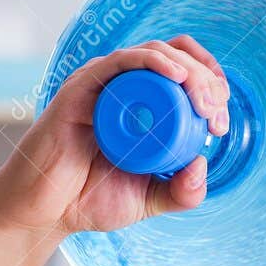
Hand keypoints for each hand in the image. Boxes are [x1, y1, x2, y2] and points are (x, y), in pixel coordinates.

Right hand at [0, 35, 231, 237]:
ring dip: (187, 71)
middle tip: (215, 116)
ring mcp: (103, 86)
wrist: (46, 211)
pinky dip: (152, 62)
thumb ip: (181, 191)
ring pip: (154, 54)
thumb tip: (204, 164)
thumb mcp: (151, 200)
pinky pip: (120, 62)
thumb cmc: (91, 199)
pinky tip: (176, 76)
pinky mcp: (82, 87)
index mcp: (142, 107)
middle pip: (175, 58)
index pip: (183, 75)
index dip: (209, 87)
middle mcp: (124, 90)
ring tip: (203, 101)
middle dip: (205, 81)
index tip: (219, 122)